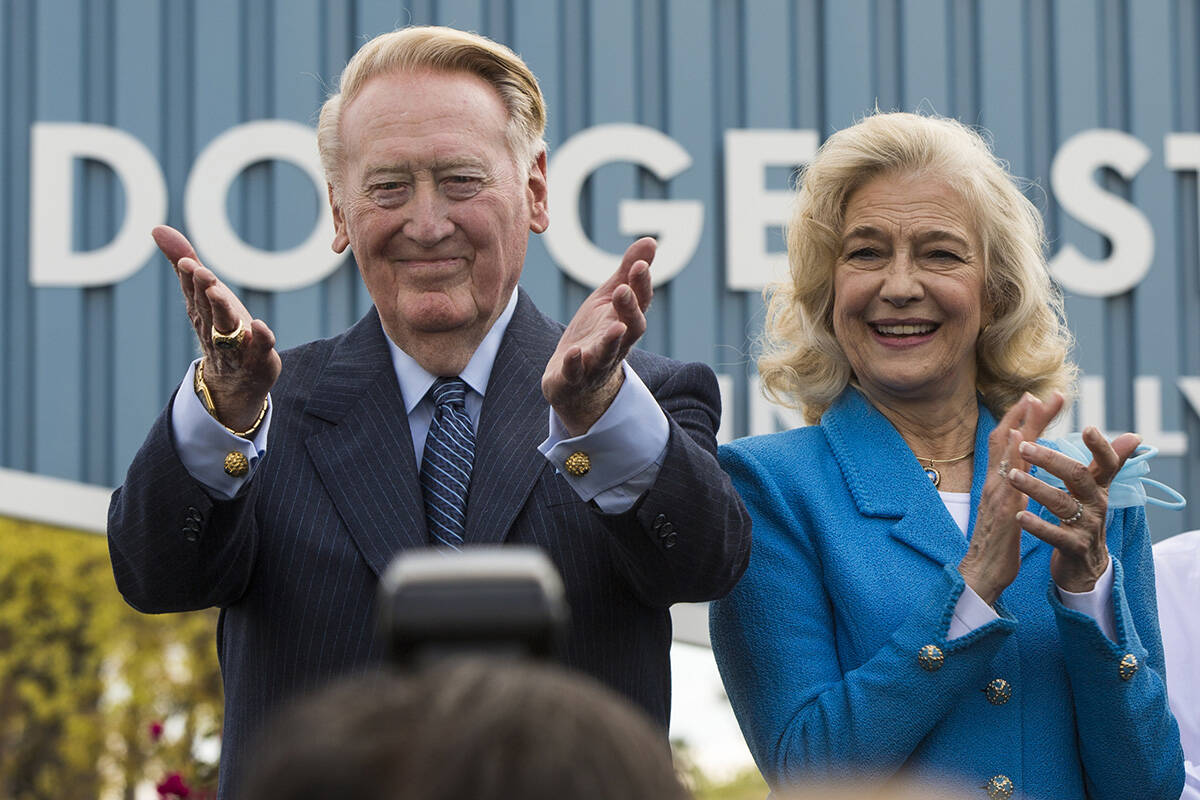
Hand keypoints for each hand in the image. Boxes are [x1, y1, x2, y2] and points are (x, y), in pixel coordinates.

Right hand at [153, 225, 280, 430]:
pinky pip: (260, 348)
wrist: (236, 379)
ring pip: (228, 327)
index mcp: (202, 312)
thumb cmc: (220, 327)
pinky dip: (261, 338)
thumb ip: (184, 263)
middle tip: (202, 272)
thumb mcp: (203, 295)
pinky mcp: (260, 357)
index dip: (190, 278)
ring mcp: (237, 345)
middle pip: (208, 309)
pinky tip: (261, 325)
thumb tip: (157, 228)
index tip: (188, 262)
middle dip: (204, 291)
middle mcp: (216, 328)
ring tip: (221, 293)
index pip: (193, 293)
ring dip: (224, 310)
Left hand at [542, 237, 654, 434]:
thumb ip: (626, 272)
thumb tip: (651, 241)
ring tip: (615, 327)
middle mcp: (616, 343)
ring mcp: (596, 363)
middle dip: (629, 309)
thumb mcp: (608, 299)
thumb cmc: (594, 333)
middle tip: (624, 290)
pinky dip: (575, 364)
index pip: (639, 302)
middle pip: (631, 328)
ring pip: (608, 353)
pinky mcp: (573, 378)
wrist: (574, 382)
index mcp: (625, 320)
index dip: (641, 284)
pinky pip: (575, 373)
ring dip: (611, 341)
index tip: (640, 264)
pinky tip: (573, 352)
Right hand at [958, 392, 1063, 604]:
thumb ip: (1014, 489)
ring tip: (1035, 402)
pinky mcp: (1002, 510)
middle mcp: (993, 483)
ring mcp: (996, 495)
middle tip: (1046, 392)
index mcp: (998, 483)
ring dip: (1021, 425)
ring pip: (1006, 453)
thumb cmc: (997, 545)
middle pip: (1006, 439)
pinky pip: (1008, 479)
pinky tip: (1021, 441)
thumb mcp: (1008, 510)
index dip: (1022, 419)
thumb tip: (1023, 473)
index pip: (1008, 443)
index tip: (1039, 398)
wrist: (982, 575)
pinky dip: (1013, 456)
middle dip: (1025, 414)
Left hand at [1006, 426, 1139, 592]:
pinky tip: (1020, 515)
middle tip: (1024, 446)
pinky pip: (1056, 535)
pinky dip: (1037, 525)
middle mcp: (1097, 504)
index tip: (1089, 428)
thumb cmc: (1085, 520)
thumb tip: (1135, 436)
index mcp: (1098, 488)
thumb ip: (1107, 464)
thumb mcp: (1096, 492)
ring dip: (1035, 487)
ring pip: (1062, 503)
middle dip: (1051, 459)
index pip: (1106, 463)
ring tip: (1012, 476)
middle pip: (1078, 476)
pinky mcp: (1074, 548)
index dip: (1101, 447)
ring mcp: (1087, 527)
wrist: (1085, 568)